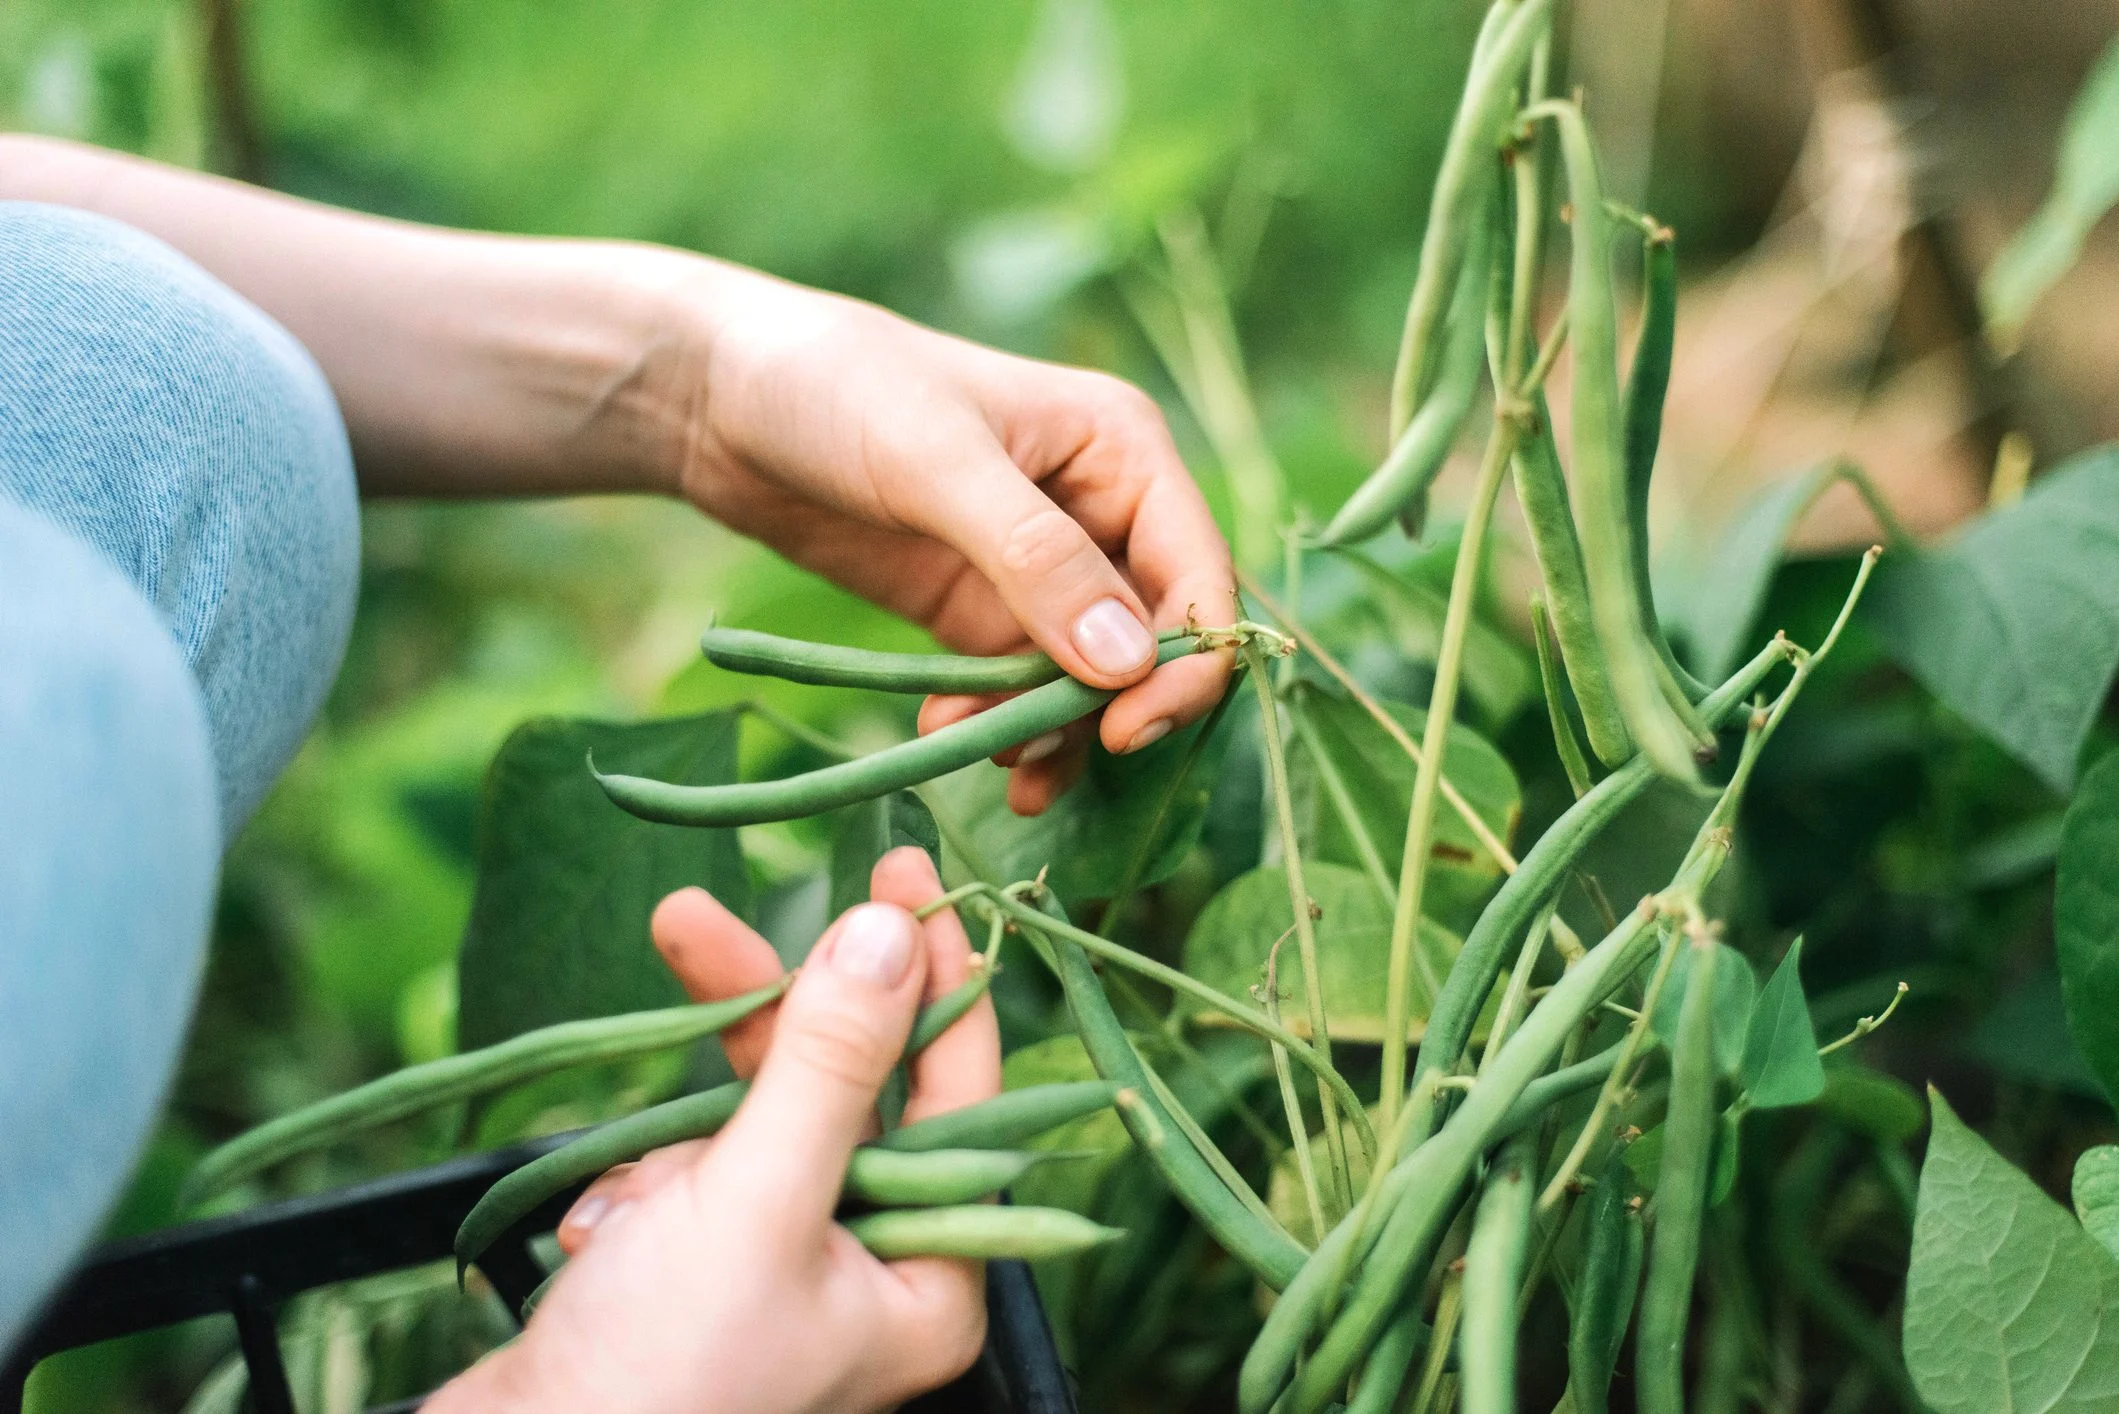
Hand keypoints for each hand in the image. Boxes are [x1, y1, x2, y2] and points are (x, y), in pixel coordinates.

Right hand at [429, 848, 1001, 1413]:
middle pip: (840, 1089)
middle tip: (693, 920)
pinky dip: (636, 1190)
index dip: (929, 974)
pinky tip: (599, 1248)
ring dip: (678, 1139)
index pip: (959, 1089)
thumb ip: (829, 1064)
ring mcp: (779, 1272)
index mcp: (931, 1280)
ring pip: (747, 1124)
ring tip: (626, 1212)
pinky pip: (682, 1174)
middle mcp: (870, 1275)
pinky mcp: (696, 1274)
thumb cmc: (660, 1380)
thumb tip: (889, 935)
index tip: (896, 873)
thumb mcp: (757, 1202)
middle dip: (760, 1022)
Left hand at [662, 263, 1237, 813]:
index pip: (1198, 573)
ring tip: (992, 765)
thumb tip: (1127, 665)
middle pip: (1156, 640)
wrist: (722, 397)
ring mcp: (1042, 570)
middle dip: (1113, 709)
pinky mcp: (981, 612)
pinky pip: (1023, 689)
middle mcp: (1101, 512)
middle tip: (1044, 761)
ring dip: (1052, 731)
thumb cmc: (835, 388)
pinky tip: (949, 740)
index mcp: (1122, 451)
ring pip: (1091, 680)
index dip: (1185, 660)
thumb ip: (1036, 561)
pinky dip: (1003, 727)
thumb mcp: (937, 464)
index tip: (1128, 730)